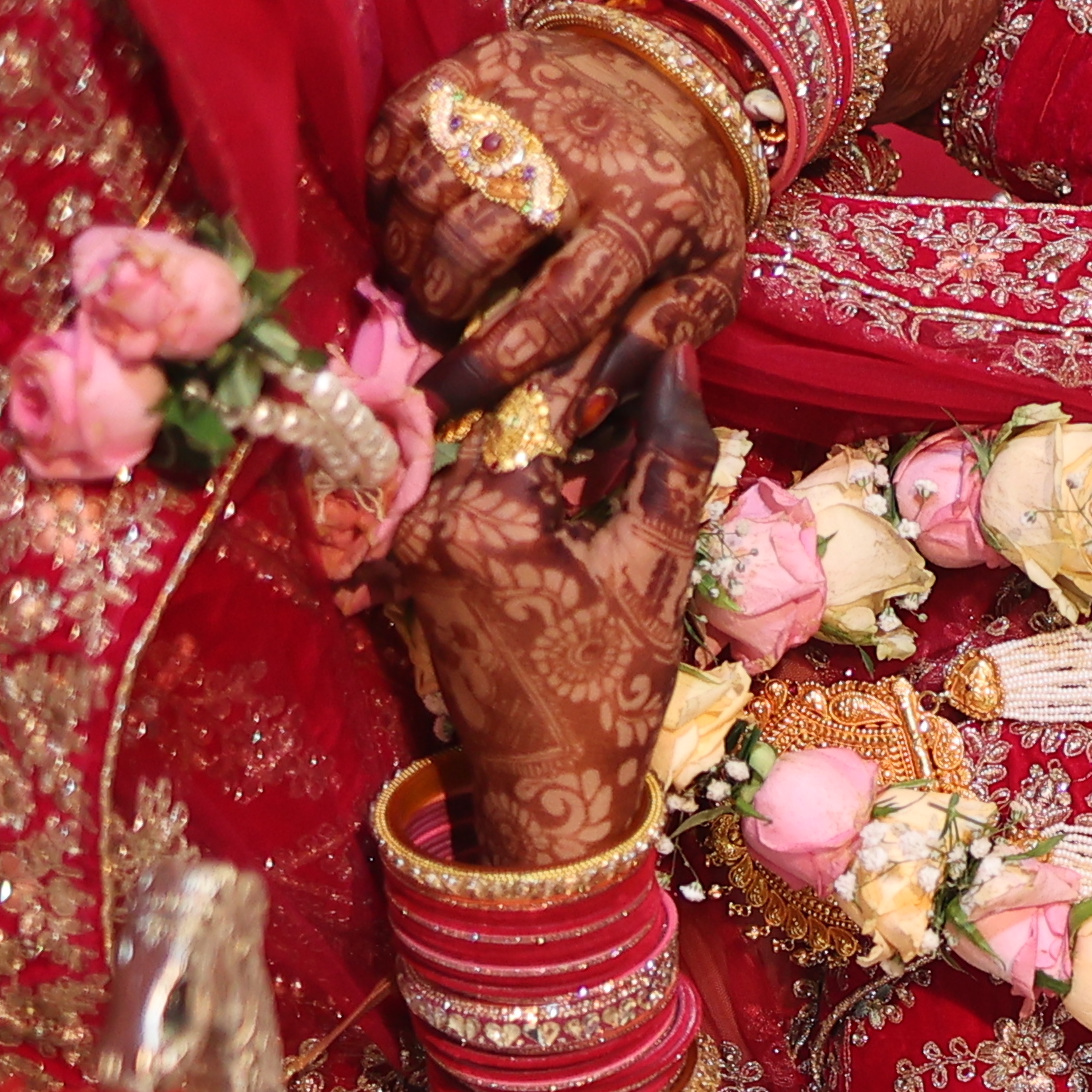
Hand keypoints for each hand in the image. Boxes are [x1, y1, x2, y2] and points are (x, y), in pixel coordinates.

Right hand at [374, 12, 766, 407]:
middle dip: (436, 303)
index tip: (443, 402)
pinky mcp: (480, 65)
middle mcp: (575, 157)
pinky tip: (396, 214)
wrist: (679, 79)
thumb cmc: (686, 199)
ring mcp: (522, 105)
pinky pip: (402, 126)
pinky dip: (384, 177)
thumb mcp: (710, 275)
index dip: (491, 364)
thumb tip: (585, 409)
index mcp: (643, 218)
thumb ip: (661, 340)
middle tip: (430, 328)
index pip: (557, 310)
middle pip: (472, 246)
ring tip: (412, 279)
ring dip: (403, 249)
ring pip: (426, 190)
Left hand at [374, 282, 725, 870]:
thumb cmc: (613, 682)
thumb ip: (670, 455)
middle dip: (578, 385)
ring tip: (619, 404)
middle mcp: (430, 511)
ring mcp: (413, 534)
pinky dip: (529, 472)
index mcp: (486, 511)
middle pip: (513, 415)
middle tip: (639, 352)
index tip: (649, 312)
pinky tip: (582, 464)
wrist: (549, 778)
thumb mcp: (656, 565)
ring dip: (554, 428)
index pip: (549, 394)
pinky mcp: (415, 555)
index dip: (606, 351)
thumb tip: (679, 360)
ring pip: (494, 448)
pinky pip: (478, 487)